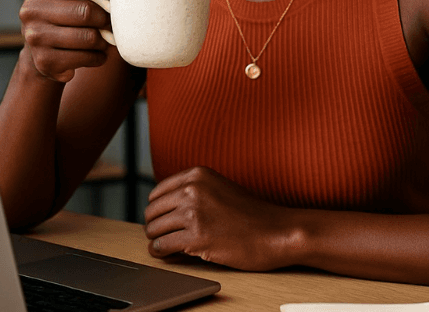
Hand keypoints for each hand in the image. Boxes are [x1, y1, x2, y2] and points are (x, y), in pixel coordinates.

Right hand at [16, 0, 113, 82]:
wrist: (42, 51)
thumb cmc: (64, 9)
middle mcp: (31, 9)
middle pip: (87, 11)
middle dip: (107, 17)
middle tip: (112, 20)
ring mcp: (35, 37)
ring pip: (89, 37)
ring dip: (104, 39)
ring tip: (105, 36)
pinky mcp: (45, 61)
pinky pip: (87, 58)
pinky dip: (98, 56)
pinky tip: (95, 52)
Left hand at [143, 166, 300, 270]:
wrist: (276, 232)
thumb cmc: (251, 215)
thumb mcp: (219, 188)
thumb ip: (193, 192)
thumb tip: (162, 209)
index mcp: (197, 174)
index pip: (157, 193)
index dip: (158, 210)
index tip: (164, 221)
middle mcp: (193, 189)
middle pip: (152, 211)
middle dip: (156, 226)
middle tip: (165, 236)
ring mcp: (194, 213)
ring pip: (154, 229)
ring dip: (158, 241)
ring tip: (168, 246)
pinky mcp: (196, 237)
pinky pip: (161, 247)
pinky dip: (161, 253)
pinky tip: (169, 254)